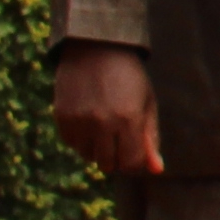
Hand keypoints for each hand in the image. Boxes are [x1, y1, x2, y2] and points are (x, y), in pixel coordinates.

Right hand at [51, 42, 160, 180]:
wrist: (96, 49)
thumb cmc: (129, 78)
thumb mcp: (146, 104)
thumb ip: (150, 139)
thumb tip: (157, 170)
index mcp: (129, 120)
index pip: (130, 163)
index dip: (134, 162)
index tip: (135, 153)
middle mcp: (102, 123)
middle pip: (108, 164)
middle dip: (116, 157)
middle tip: (120, 139)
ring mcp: (80, 121)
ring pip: (88, 156)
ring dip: (97, 148)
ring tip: (104, 125)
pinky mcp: (62, 117)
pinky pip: (72, 143)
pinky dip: (81, 138)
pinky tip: (88, 119)